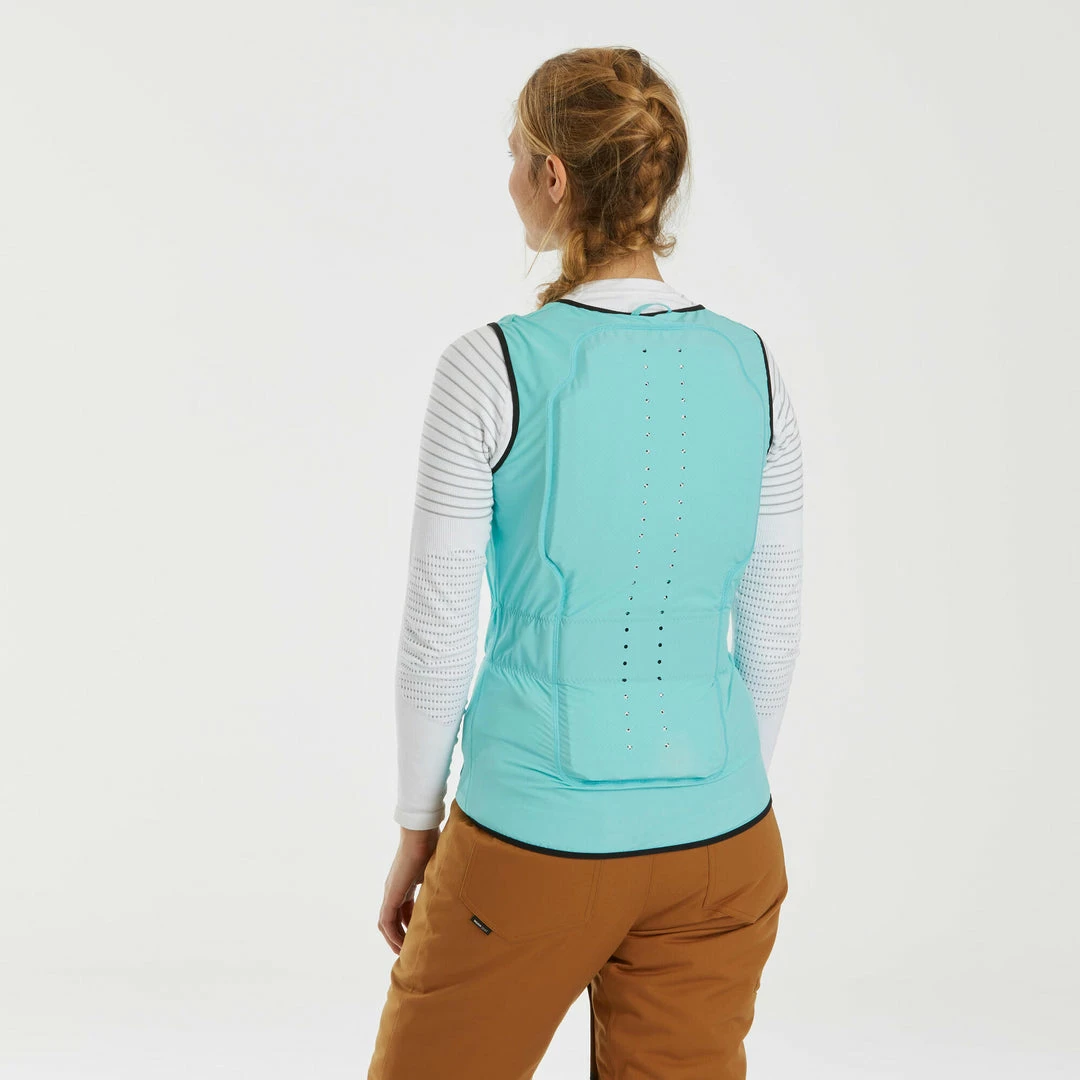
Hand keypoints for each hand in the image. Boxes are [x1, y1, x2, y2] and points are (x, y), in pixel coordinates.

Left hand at [377, 825, 440, 953]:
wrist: (421, 836)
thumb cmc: (431, 847)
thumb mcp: (435, 872)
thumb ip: (438, 884)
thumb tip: (455, 889)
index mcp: (404, 885)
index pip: (402, 911)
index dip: (407, 925)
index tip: (418, 937)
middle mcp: (394, 890)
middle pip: (391, 919)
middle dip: (399, 936)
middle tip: (409, 950)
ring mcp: (390, 892)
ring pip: (386, 923)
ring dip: (393, 938)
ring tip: (404, 952)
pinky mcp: (391, 894)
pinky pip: (386, 921)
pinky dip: (392, 934)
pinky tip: (401, 944)